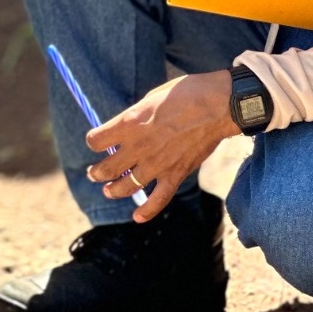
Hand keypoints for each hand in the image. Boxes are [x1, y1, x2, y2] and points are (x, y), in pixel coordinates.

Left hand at [85, 70, 239, 222]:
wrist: (219, 105)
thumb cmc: (185, 93)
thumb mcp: (150, 98)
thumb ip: (135, 117)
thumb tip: (126, 126)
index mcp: (129, 123)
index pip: (96, 140)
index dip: (93, 141)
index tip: (96, 141)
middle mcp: (139, 146)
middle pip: (107, 168)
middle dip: (96, 172)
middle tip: (93, 173)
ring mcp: (157, 163)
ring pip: (127, 186)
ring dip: (113, 190)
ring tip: (108, 191)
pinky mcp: (176, 174)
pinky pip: (158, 199)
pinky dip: (147, 211)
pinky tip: (137, 217)